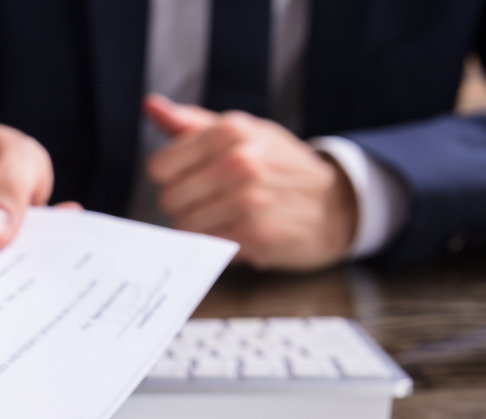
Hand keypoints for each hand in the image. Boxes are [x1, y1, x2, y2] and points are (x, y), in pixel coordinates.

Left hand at [145, 94, 358, 270]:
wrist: (335, 204)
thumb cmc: (279, 166)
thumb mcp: (242, 132)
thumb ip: (190, 123)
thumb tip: (151, 105)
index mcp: (231, 131)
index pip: (160, 167)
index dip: (172, 177)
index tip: (192, 178)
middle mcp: (239, 162)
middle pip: (169, 198)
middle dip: (185, 204)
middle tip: (213, 200)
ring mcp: (248, 199)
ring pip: (184, 225)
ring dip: (200, 226)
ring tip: (226, 216)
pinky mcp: (255, 234)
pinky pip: (207, 245)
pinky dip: (216, 242)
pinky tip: (238, 231)